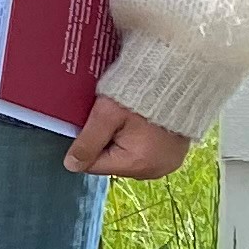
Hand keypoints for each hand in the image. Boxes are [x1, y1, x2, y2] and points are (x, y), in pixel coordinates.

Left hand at [64, 96, 193, 179]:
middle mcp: (155, 171)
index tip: (94, 123)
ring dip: (122, 142)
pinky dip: (139, 141)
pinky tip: (141, 123)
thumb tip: (71, 166)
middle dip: (106, 142)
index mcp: (137, 164)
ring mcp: (167, 164)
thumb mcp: (106, 114)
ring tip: (128, 119)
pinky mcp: (175, 156)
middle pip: (112, 163)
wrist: (177, 78)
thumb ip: (88, 142)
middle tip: (114, 118)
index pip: (94, 166)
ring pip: (128, 159)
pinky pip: (146, 154)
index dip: (87, 144)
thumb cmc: (140, 93)